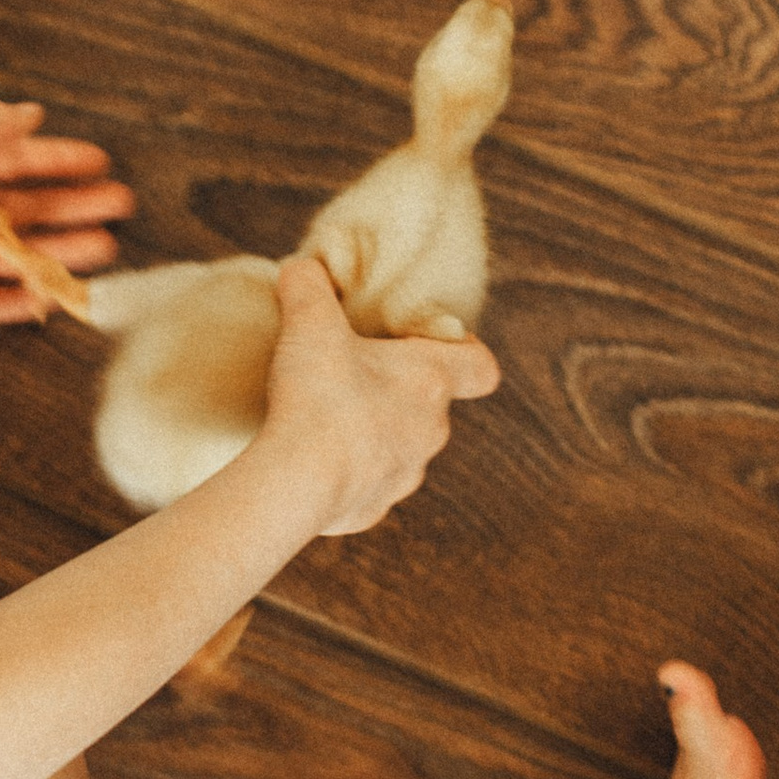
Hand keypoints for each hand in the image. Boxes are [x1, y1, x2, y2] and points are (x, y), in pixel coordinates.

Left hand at [0, 100, 131, 327]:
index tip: (98, 160)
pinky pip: (6, 302)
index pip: (22, 163)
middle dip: (78, 205)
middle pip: (35, 209)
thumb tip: (30, 111)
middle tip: (119, 202)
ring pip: (28, 255)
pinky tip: (68, 289)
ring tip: (107, 244)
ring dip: (69, 249)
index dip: (61, 160)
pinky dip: (35, 298)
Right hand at [259, 254, 497, 534]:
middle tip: (355, 372)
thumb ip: (309, 286)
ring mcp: (404, 476)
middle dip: (398, 388)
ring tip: (326, 420)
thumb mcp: (309, 323)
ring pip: (401, 448)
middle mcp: (430, 432)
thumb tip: (302, 268)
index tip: (434, 341)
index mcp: (430, 381)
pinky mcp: (372, 510)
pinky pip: (366, 486)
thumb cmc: (318, 396)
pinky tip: (310, 462)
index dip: (466, 350)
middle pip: (432, 405)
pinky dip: (345, 474)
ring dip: (374, 433)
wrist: (297, 483)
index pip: (481, 366)